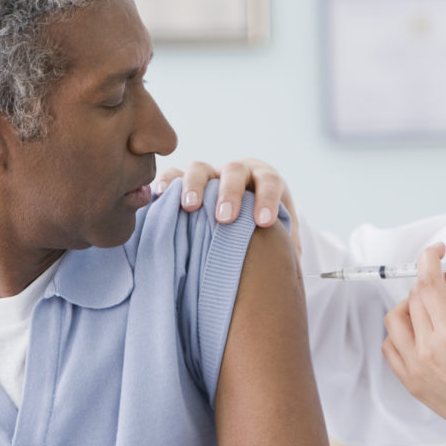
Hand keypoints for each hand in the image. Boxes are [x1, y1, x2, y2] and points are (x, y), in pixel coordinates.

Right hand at [153, 158, 299, 252]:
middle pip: (234, 171)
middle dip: (230, 193)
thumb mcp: (279, 238)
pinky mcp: (185, 182)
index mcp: (264, 181)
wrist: (243, 220)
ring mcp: (209, 175)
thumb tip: (285, 277)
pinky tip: (161, 195)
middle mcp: (237, 174)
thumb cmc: (265, 233)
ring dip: (196, 185)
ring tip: (190, 207)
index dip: (267, 198)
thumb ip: (285, 250)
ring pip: (201, 168)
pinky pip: (174, 174)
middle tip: (225, 218)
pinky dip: (168, 181)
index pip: (269, 181)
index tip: (263, 223)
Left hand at [382, 243, 445, 445]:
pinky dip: (400, 332)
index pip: (427, 283)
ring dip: (411, 304)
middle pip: (414, 297)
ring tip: (434, 306)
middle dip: (431, 280)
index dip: (430, 259)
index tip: (438, 251)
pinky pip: (390, 346)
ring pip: (394, 319)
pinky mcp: (410, 382)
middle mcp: (428, 352)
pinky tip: (420, 331)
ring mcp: (415, 368)